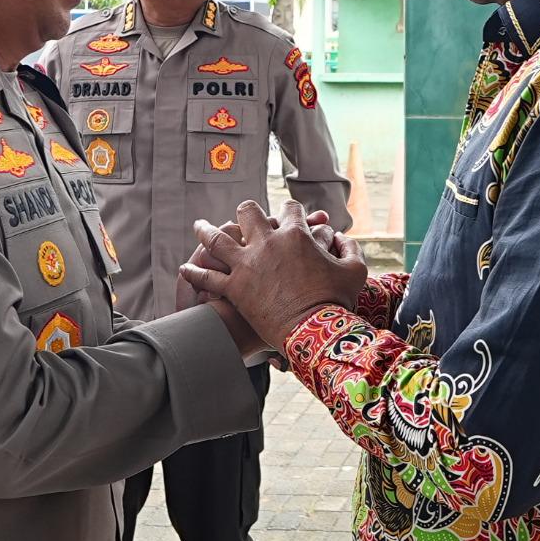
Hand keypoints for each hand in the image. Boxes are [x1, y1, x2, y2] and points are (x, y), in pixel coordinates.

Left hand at [180, 200, 366, 353]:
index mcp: (296, 234)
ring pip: (217, 239)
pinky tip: (185, 268)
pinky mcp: (234, 288)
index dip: (290, 209)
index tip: (289, 214)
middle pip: (248, 212)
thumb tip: (342, 238)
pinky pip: (207, 277)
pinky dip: (194, 272)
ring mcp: (247, 264)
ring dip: (206, 230)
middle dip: (246, 211)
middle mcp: (267, 243)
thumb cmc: (337, 301)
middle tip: (242, 215)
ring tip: (199, 226)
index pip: (290, 209)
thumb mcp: (354, 271)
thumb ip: (350, 249)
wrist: (314, 331)